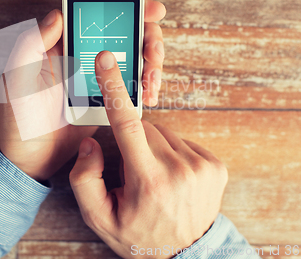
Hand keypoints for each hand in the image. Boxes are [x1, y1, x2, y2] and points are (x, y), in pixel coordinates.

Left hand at [0, 0, 165, 181]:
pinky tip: (148, 96)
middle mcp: (83, 56)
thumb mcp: (17, 77)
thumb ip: (31, 44)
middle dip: (148, 38)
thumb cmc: (16, 117)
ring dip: (151, 65)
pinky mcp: (107, 100)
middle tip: (152, 53)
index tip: (150, 9)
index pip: (97, 15)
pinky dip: (145, 87)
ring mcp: (98, 78)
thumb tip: (57, 14)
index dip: (127, 7)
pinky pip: (132, 87)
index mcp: (62, 44)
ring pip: (134, 59)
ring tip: (151, 83)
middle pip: (125, 34)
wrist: (27, 158)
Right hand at [69, 51, 227, 257]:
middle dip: (133, 142)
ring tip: (154, 177)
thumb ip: (85, 179)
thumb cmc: (138, 235)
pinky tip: (171, 175)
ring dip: (152, 146)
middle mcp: (179, 168)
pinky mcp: (215, 165)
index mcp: (148, 180)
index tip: (107, 60)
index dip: (114, 88)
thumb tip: (92, 141)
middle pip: (144, 127)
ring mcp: (202, 166)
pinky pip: (182, 141)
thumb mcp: (99, 217)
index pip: (127, 124)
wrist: (185, 254)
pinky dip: (171, 151)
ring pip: (163, 132)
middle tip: (133, 171)